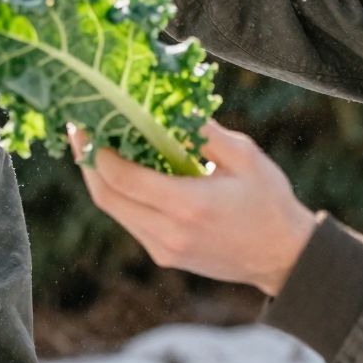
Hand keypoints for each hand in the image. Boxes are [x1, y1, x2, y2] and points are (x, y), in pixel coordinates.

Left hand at [69, 119, 315, 297]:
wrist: (284, 257)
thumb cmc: (269, 201)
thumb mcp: (244, 156)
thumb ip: (202, 131)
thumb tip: (167, 104)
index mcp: (188, 205)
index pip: (122, 177)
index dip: (97, 150)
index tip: (86, 123)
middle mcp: (169, 232)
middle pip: (107, 197)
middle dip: (87, 162)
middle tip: (78, 130)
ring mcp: (164, 249)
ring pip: (115, 211)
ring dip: (100, 179)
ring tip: (95, 146)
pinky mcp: (164, 256)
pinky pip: (130, 221)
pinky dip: (120, 195)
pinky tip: (122, 171)